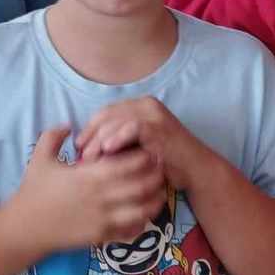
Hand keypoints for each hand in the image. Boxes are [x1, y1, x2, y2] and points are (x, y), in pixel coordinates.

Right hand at [13, 126, 167, 249]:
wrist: (24, 228)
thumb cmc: (33, 191)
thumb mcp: (40, 157)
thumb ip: (54, 136)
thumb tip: (69, 125)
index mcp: (89, 175)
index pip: (129, 163)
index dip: (144, 156)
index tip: (149, 150)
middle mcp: (101, 197)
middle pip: (142, 185)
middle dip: (155, 176)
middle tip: (161, 169)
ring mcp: (103, 219)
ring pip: (142, 210)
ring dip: (155, 200)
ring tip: (160, 191)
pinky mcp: (102, 236)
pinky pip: (131, 230)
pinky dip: (142, 222)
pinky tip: (144, 214)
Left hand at [75, 97, 210, 191]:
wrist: (195, 170)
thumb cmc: (165, 162)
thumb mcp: (137, 147)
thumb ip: (118, 141)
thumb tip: (86, 147)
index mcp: (140, 106)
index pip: (106, 112)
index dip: (89, 128)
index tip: (78, 147)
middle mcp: (147, 105)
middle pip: (107, 115)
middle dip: (90, 135)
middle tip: (80, 154)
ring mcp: (154, 114)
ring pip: (116, 121)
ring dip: (99, 140)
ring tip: (89, 157)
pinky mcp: (159, 126)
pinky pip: (132, 127)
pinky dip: (118, 137)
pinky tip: (107, 151)